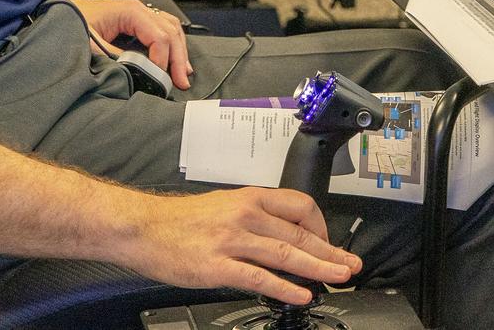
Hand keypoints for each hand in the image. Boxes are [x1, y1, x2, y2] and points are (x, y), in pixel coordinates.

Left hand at [68, 0, 192, 88]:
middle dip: (178, 58)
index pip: (159, 36)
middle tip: (181, 81)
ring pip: (171, 30)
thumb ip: (116, 57)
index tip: (159, 78)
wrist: (59, 12)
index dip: (162, 59)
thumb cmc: (71, 22)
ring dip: (178, 52)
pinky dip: (171, 46)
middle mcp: (139, 10)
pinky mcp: (136, 22)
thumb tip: (138, 71)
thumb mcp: (90, 43)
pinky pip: (162, 31)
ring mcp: (139, 15)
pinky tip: (173, 60)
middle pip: (171, 32)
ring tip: (182, 73)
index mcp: (130, 11)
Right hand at [109, 188, 360, 303]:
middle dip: (330, 250)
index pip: (300, 205)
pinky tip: (300, 295)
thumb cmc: (179, 220)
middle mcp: (245, 215)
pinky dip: (285, 287)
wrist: (142, 227)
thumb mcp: (224, 206)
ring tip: (338, 277)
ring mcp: (233, 240)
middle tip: (351, 264)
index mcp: (249, 198)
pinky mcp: (219, 266)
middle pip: (300, 232)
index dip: (321, 225)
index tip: (329, 241)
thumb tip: (282, 236)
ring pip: (286, 254)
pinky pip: (260, 277)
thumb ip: (253, 218)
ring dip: (318, 267)